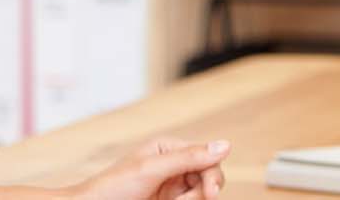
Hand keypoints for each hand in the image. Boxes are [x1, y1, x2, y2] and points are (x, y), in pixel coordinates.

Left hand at [66, 138, 229, 199]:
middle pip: (208, 178)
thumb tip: (226, 146)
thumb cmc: (114, 186)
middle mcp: (173, 166)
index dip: (213, 175)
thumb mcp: (153, 169)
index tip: (210, 193)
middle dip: (201, 193)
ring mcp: (171, 187)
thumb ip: (189, 158)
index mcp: (169, 148)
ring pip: (200, 195)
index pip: (206, 157)